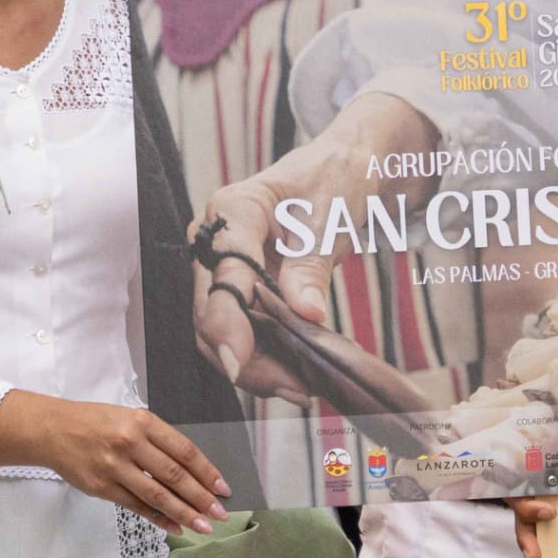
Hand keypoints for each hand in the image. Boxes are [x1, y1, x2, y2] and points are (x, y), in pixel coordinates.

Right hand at [0, 392, 229, 535]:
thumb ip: (158, 440)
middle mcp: (130, 444)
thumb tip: (191, 470)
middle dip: (201, 498)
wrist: (53, 430)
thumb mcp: (131, 418)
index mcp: (143, 422)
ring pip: (157, 495)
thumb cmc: (97, 422)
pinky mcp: (102, 488)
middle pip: (174, 476)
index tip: (223, 488)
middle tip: (221, 513)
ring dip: (184, 513)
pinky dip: (158, 518)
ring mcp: (115, 468)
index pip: (183, 450)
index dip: (206, 471)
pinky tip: (175, 527)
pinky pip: (136, 506)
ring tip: (204, 526)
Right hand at [194, 92, 439, 398]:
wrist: (345, 168)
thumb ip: (311, 265)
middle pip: (211, 311)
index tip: (240, 361)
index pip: (221, 273)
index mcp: (232, 209)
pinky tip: (293, 376)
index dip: (226, 323)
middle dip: (246, 357)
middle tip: (294, 388)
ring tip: (300, 389)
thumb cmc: (336, 178)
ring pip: (219, 330)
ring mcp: (221, 266)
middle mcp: (214, 240)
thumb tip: (307, 314)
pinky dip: (262, 357)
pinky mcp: (237, 287)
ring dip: (254, 366)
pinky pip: (238, 330)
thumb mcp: (331, 216)